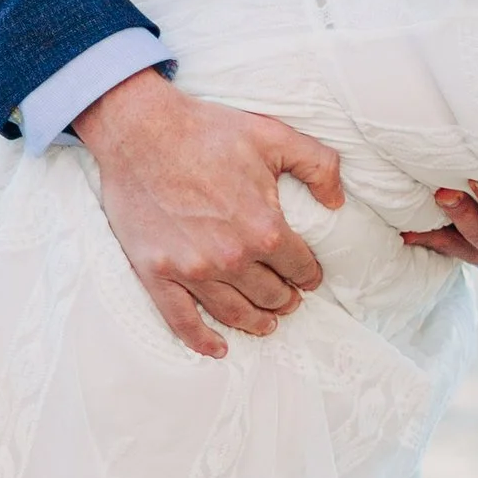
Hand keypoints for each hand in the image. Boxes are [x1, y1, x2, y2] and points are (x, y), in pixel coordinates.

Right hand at [73, 68, 347, 359]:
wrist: (140, 129)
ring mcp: (192, 270)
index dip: (309, 274)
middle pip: (270, 294)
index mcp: (264, 229)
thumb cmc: (206, 129)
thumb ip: (318, 165)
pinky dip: (201, 340)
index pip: (299, 266)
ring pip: (233, 312)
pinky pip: (181, 320)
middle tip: (288, 300)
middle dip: (285, 299)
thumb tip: (338, 201)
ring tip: (266, 324)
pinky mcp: (157, 273)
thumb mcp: (274, 135)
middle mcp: (231, 258)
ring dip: (256, 322)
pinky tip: (217, 349)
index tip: (308, 277)